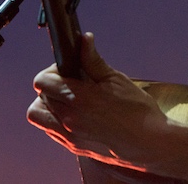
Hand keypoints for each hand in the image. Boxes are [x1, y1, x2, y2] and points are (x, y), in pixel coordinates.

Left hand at [27, 32, 168, 167]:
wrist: (149, 142)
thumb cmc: (137, 110)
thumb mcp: (117, 79)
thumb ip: (93, 60)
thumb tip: (84, 39)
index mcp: (80, 98)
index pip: (42, 81)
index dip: (52, 70)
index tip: (67, 69)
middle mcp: (69, 118)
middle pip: (40, 97)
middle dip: (51, 85)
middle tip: (71, 82)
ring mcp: (69, 135)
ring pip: (38, 116)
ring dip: (47, 104)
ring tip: (67, 99)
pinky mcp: (73, 147)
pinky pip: (50, 130)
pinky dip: (54, 119)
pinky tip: (74, 113)